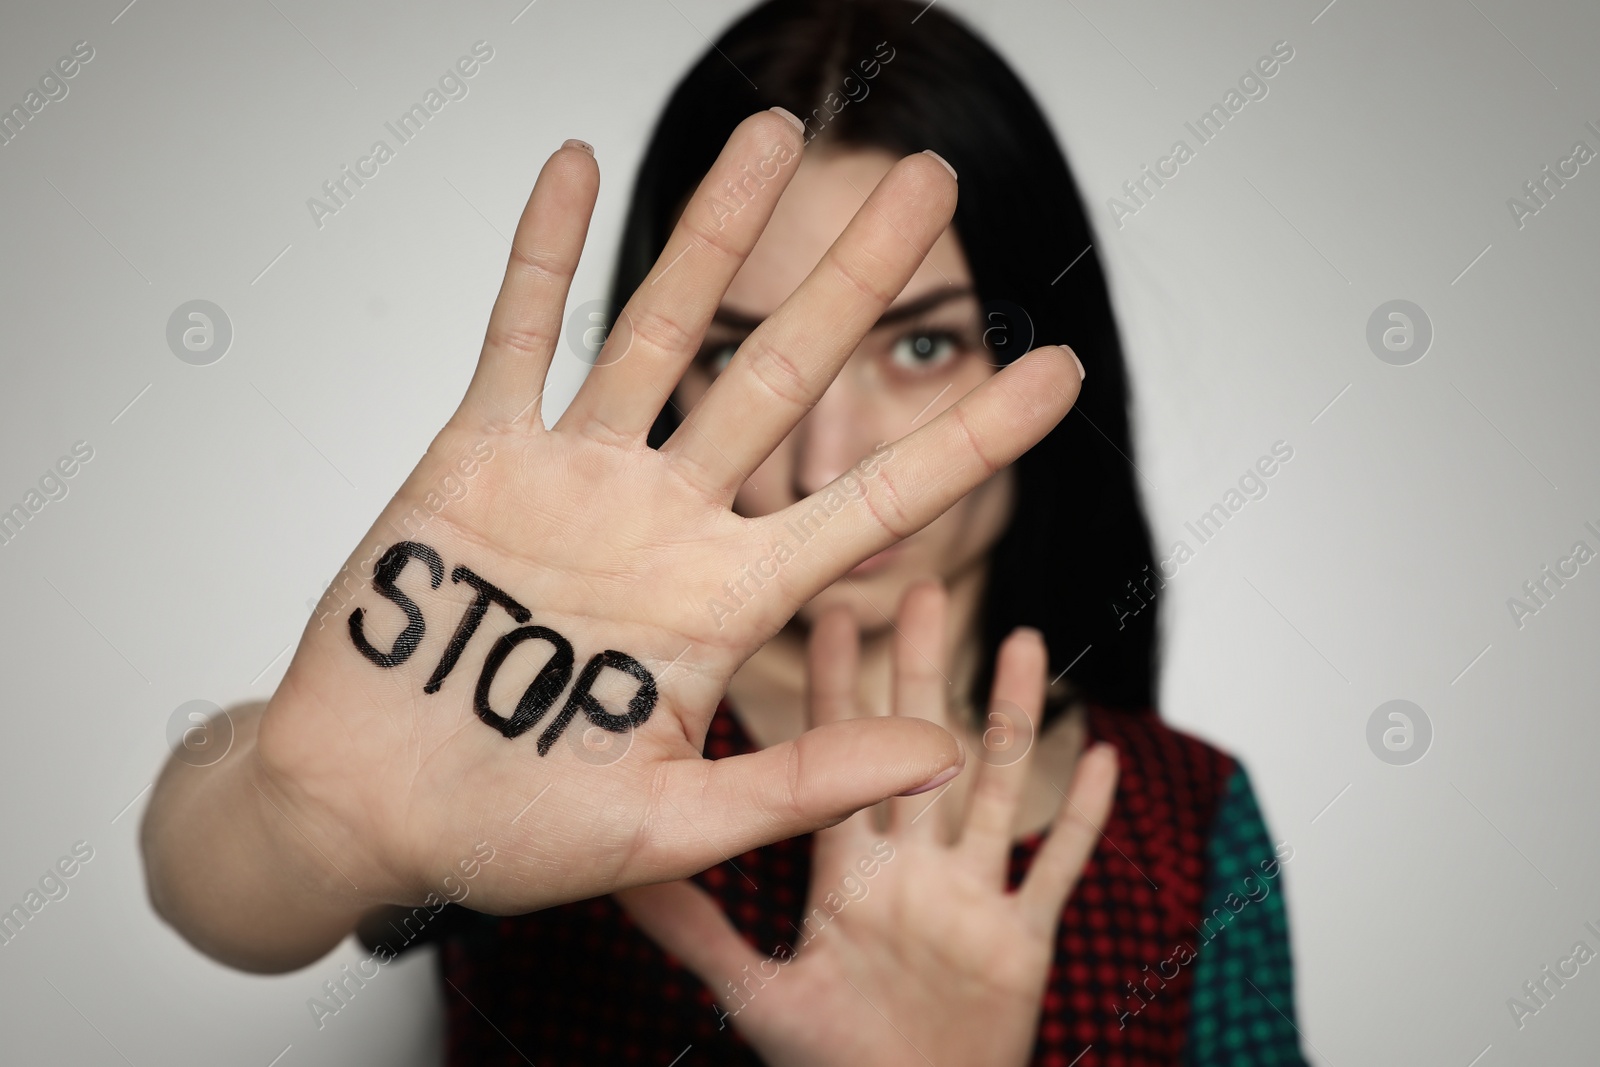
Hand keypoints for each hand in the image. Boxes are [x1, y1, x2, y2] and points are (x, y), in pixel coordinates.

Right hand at [142, 110, 1084, 968]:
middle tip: (928, 182)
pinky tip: (574, 164)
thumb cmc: (509, 836)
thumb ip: (799, 784)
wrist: (368, 811)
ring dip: (713, 231)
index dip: (967, 438)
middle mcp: (667, 522)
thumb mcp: (667, 827)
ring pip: (661, 332)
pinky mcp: (478, 458)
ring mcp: (575, 479)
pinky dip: (540, 253)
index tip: (1058, 372)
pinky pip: (518, 336)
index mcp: (726, 603)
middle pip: (782, 378)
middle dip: (854, 281)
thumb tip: (944, 752)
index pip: (874, 505)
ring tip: (774, 133)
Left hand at [617, 582, 1118, 1066]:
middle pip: (919, 747)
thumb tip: (618, 877)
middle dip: (922, 668)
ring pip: (995, 787)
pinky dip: (1081, 817)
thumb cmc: (833, 1063)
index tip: (831, 614)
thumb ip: (694, 933)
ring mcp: (971, 898)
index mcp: (850, 873)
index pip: (840, 759)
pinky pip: (1058, 869)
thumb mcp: (755, 995)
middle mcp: (913, 869)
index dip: (838, 688)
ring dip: (1011, 716)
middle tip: (923, 588)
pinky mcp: (1021, 940)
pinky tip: (1102, 755)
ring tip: (1025, 642)